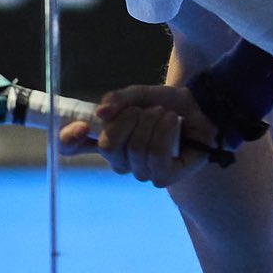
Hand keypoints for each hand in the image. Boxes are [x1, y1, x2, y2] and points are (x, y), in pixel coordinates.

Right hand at [61, 83, 224, 188]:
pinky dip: (166, 132)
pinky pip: (156, 156)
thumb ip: (119, 99)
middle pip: (109, 147)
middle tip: (142, 110)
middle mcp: (121, 160)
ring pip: (135, 149)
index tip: (80, 125)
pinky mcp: (164, 178)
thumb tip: (101, 113)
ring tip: (165, 114)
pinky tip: (174, 122)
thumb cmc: (169, 104)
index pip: (73, 148)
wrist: (203, 110)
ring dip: (152, 123)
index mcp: (108, 139)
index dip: (69, 140)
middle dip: (127, 121)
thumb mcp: (141, 94)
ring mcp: (142, 171)